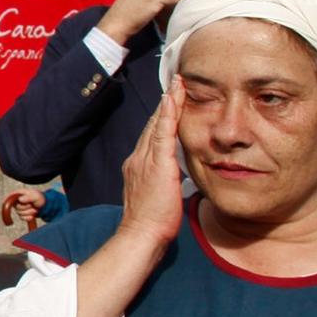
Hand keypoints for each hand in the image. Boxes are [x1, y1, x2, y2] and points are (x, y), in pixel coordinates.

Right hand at [1, 188, 48, 229]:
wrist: (45, 205)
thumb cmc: (40, 198)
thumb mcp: (35, 196)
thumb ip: (28, 197)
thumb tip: (19, 199)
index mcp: (19, 194)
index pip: (10, 197)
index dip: (8, 201)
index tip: (10, 205)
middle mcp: (17, 200)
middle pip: (16, 207)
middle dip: (25, 208)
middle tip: (32, 205)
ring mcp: (19, 207)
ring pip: (19, 213)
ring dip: (29, 212)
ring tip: (34, 208)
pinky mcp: (22, 214)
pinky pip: (22, 218)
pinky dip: (28, 218)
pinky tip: (32, 216)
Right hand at [119, 80, 186, 247]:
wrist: (141, 235)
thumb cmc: (152, 223)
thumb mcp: (157, 196)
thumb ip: (164, 181)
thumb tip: (174, 177)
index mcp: (139, 165)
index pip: (152, 135)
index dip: (161, 116)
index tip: (170, 100)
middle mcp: (138, 157)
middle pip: (153, 124)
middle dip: (164, 102)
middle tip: (176, 81)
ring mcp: (145, 159)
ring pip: (157, 124)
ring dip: (168, 101)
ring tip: (178, 83)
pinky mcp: (156, 163)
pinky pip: (162, 133)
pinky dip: (167, 114)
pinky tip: (173, 99)